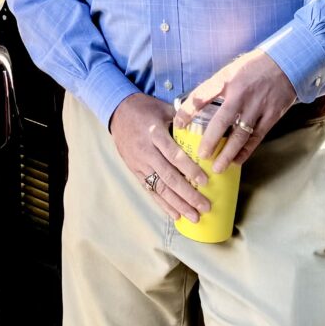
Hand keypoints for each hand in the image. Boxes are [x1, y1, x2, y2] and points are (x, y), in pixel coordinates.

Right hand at [109, 93, 211, 222]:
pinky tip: (176, 215)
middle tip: (205, 206)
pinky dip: (163, 204)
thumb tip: (207, 128)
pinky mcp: (135, 171)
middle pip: (168, 176)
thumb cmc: (144, 108)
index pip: (173, 155)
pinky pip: (150, 190)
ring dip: (178, 204)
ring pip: (160, 187)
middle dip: (188, 194)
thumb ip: (183, 120)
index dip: (189, 169)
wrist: (117, 112)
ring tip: (194, 217)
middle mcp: (146, 151)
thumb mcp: (163, 108)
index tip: (205, 181)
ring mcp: (139, 163)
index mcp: (154, 133)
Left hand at [172, 51, 297, 171]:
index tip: (178, 125)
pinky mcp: (271, 116)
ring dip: (228, 153)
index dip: (187, 111)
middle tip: (201, 155)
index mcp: (226, 79)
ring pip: (240, 135)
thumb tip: (196, 104)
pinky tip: (236, 161)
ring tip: (218, 167)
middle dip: (210, 140)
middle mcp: (240, 94)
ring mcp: (257, 106)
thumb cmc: (252, 66)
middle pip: (222, 121)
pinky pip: (256, 138)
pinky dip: (246, 151)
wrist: (286, 63)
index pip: (201, 96)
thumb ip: (216, 88)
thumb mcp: (230, 70)